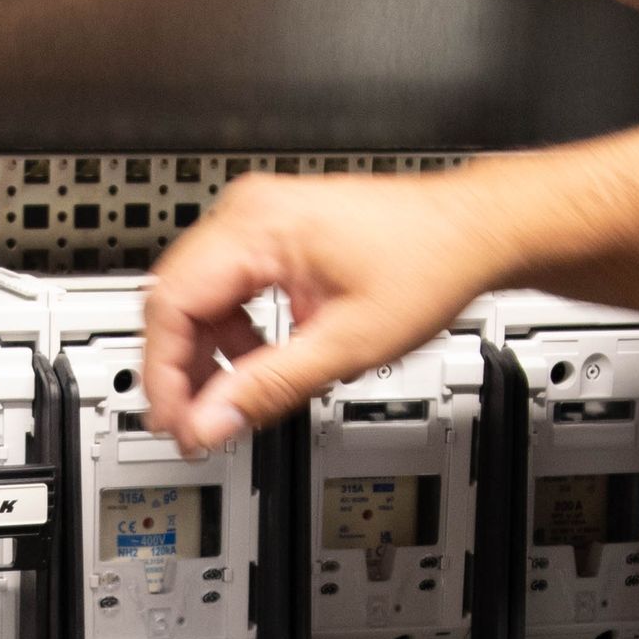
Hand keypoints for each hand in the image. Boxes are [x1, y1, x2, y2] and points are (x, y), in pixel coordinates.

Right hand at [142, 166, 521, 455]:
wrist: (474, 233)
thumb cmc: (430, 262)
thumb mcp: (347, 345)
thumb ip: (270, 387)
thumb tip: (212, 422)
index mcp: (256, 226)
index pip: (172, 304)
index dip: (164, 374)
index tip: (177, 422)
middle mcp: (248, 212)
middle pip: (176, 299)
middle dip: (180, 369)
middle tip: (194, 425)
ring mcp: (260, 220)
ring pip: (200, 297)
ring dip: (209, 354)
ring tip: (232, 401)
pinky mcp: (275, 236)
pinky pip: (229, 289)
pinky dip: (235, 333)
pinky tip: (260, 363)